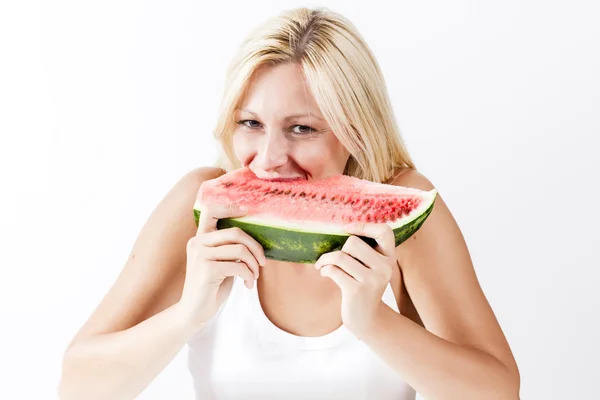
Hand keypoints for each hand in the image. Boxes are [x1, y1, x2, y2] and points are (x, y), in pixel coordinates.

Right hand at [178, 202, 266, 331]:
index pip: (210, 211)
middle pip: (235, 232)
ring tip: (254, 276)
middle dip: (255, 247)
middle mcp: (197, 243)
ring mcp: (201, 255)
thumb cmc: (211, 287)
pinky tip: (248, 285)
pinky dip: (249, 275)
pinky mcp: (207, 269)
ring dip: (254, 265)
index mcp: (200, 239)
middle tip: (262, 262)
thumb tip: (254, 240)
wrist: (193, 313)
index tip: (247, 210)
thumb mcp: (220, 263)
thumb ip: (229, 249)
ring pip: (240, 249)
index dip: (229, 207)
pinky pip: (239, 266)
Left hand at [314, 222, 396, 337]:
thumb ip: (365, 250)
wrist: (366, 318)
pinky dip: (324, 269)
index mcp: (390, 257)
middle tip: (334, 260)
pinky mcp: (357, 290)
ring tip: (323, 265)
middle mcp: (385, 267)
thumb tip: (342, 228)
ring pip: (340, 256)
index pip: (384, 231)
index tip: (347, 229)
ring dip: (326, 259)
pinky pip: (333, 270)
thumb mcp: (371, 267)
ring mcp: (372, 280)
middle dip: (338, 249)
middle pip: (352, 242)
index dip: (365, 226)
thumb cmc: (363, 285)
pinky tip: (325, 273)